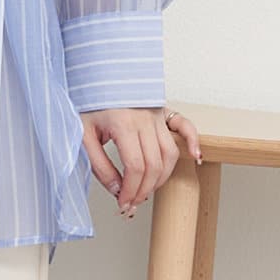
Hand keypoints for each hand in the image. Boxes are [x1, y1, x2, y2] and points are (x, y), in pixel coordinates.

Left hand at [80, 106, 203, 218]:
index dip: (131, 190)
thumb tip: (116, 189)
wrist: (97, 76)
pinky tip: (196, 157)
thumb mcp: (83, 136)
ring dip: (161, 177)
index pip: (136, 168)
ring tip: (147, 190)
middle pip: (154, 165)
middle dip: (144, 190)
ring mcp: (157, 115)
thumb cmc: (89, 103)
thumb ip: (99, 165)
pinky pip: (185, 126)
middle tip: (132, 203)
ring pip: (170, 153)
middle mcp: (144, 120)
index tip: (123, 202)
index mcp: (124, 125)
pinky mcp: (163, 111)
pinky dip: (193, 142)